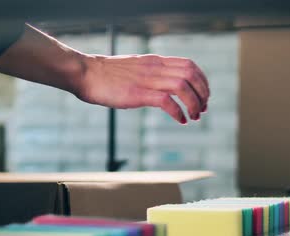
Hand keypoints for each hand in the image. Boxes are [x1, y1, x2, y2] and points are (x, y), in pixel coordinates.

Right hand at [74, 54, 209, 123]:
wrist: (86, 73)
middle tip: (202, 109)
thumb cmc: (107, 74)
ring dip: (193, 104)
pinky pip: (167, 101)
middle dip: (202, 94)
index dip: (202, 81)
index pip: (189, 65)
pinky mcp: (138, 94)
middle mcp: (155, 68)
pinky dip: (178, 112)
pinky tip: (180, 120)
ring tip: (193, 117)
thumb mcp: (136, 67)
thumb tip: (163, 85)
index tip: (204, 96)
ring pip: (183, 87)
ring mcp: (147, 80)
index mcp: (155, 61)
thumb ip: (151, 73)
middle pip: (191, 75)